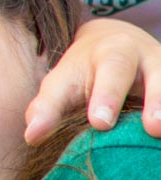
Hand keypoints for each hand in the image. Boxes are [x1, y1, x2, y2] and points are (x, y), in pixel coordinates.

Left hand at [24, 17, 160, 142]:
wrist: (119, 42)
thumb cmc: (85, 71)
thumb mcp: (64, 83)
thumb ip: (47, 108)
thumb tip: (31, 137)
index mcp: (106, 54)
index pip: (102, 73)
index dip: (104, 97)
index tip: (100, 123)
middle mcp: (136, 56)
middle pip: (131, 71)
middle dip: (137, 96)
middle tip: (140, 125)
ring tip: (159, 130)